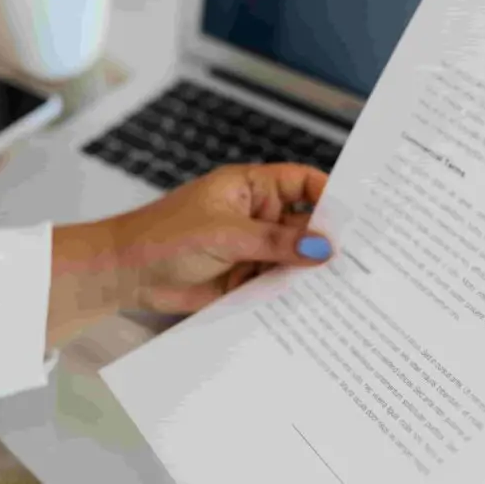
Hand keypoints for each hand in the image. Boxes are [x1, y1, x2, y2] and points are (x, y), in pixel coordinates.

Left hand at [47, 164, 332, 345]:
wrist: (125, 274)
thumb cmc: (164, 237)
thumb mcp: (225, 234)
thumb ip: (276, 243)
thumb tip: (323, 248)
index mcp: (251, 187)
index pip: (303, 183)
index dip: (329, 196)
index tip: (355, 217)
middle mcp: (257, 215)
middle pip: (304, 223)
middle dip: (326, 239)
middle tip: (359, 257)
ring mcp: (251, 247)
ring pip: (293, 257)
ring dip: (310, 270)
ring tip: (343, 285)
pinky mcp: (245, 278)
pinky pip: (277, 283)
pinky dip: (292, 292)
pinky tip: (313, 302)